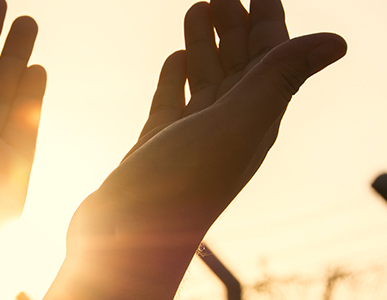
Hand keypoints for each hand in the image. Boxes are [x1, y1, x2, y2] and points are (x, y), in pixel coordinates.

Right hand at [46, 0, 345, 298]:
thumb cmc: (180, 186)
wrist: (126, 237)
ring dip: (205, 43)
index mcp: (253, 117)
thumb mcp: (236, 125)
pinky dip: (176, 77)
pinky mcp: (158, 144)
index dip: (268, 17)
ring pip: (205, 78)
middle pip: (238, 62)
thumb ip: (280, 79)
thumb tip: (335, 41)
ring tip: (198, 7)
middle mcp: (227, 124)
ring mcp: (191, 135)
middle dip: (234, 22)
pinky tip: (175, 60)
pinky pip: (173, 101)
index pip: (271, 55)